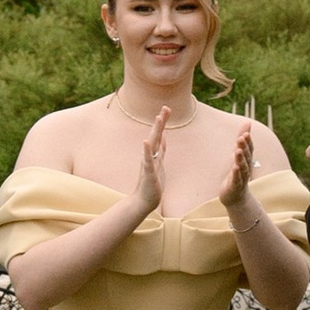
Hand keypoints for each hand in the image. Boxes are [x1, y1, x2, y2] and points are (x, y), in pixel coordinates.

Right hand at [129, 104, 172, 223]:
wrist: (144, 201)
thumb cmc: (152, 184)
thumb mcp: (159, 163)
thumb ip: (161, 150)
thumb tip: (164, 136)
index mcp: (154, 154)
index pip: (160, 135)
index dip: (163, 122)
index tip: (166, 109)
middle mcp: (150, 156)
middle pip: (156, 136)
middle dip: (161, 122)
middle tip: (165, 108)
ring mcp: (148, 164)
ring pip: (153, 144)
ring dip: (156, 131)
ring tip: (158, 118)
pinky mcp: (148, 173)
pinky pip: (147, 160)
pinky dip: (146, 151)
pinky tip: (146, 142)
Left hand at [218, 117, 258, 215]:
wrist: (235, 196)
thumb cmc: (237, 173)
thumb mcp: (238, 154)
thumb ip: (242, 139)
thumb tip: (247, 122)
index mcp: (247, 160)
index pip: (249, 149)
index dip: (248, 141)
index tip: (245, 133)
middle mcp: (246, 167)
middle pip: (246, 156)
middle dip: (244, 146)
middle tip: (241, 137)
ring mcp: (241, 177)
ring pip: (242, 167)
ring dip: (240, 158)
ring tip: (237, 150)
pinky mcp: (235, 186)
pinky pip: (237, 179)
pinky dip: (236, 173)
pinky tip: (235, 167)